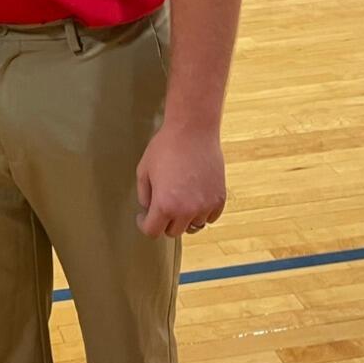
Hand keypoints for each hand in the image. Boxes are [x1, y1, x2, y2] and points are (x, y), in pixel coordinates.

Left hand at [136, 123, 225, 239]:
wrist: (193, 130)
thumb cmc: (166, 147)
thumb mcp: (143, 171)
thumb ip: (144, 196)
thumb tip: (149, 210)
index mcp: (165, 205)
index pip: (152, 232)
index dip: (144, 224)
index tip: (144, 217)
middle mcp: (187, 210)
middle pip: (173, 232)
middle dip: (164, 221)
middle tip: (162, 206)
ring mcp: (205, 205)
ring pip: (193, 226)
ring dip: (185, 218)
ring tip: (180, 201)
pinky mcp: (219, 198)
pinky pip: (210, 217)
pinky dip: (202, 212)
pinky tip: (195, 198)